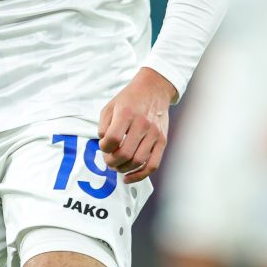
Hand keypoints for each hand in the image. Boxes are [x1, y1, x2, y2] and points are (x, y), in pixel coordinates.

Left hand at [97, 67, 177, 183]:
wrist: (154, 89)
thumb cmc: (129, 99)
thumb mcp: (110, 106)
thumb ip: (103, 126)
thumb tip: (104, 145)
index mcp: (126, 113)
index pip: (112, 139)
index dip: (104, 148)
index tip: (103, 147)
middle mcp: (142, 124)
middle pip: (125, 154)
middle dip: (112, 162)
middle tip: (108, 160)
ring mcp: (154, 133)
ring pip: (138, 161)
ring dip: (123, 169)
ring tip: (117, 166)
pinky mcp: (162, 140)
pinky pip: (153, 165)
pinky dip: (140, 175)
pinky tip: (129, 177)